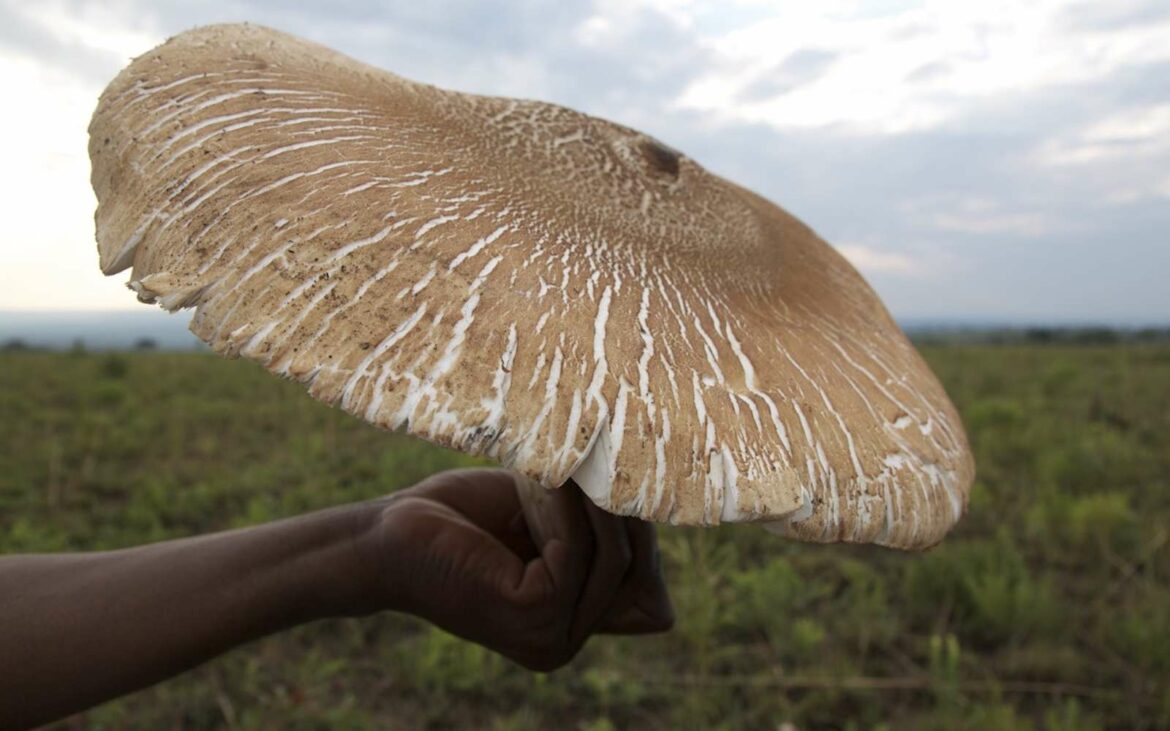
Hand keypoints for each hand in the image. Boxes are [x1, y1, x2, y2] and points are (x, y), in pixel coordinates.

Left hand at [362, 468, 673, 670]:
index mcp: (567, 630)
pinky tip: (546, 475)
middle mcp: (562, 645)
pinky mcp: (531, 612)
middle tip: (601, 459)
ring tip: (569, 458)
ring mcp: (549, 637)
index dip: (645, 539)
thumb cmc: (456, 520)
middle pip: (636, 574)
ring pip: (612, 559)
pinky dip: (565, 506)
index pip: (648, 595)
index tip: (622, 484)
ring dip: (594, 500)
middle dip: (626, 512)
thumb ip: (592, 537)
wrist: (384, 535)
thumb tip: (655, 521)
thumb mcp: (542, 524)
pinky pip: (577, 551)